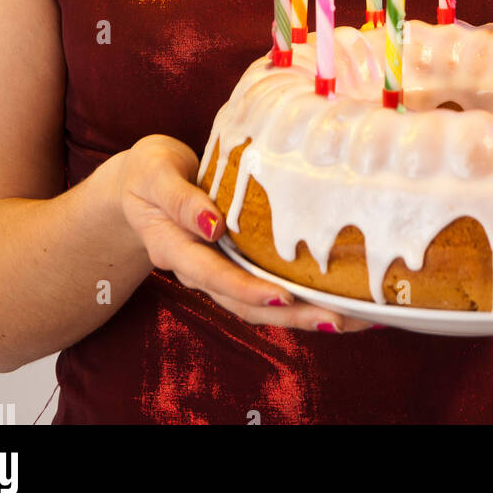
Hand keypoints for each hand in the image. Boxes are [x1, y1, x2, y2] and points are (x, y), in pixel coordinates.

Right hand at [117, 134, 374, 333]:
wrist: (143, 182)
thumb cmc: (149, 173)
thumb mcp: (154, 176)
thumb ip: (180, 200)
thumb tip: (213, 224)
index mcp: (174, 249)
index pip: (211, 275)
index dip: (245, 288)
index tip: (281, 296)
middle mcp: (199, 269)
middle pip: (243, 302)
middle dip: (290, 315)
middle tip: (336, 319)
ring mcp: (218, 269)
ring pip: (259, 304)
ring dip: (302, 314)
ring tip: (349, 319)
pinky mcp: (235, 262)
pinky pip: (266, 286)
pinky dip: (298, 297)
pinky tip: (335, 298)